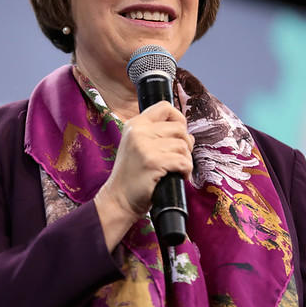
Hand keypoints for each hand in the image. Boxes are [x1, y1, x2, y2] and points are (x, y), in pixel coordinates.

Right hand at [94, 101, 193, 249]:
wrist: (118, 199)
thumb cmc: (132, 175)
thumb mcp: (137, 146)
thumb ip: (156, 134)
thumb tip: (187, 133)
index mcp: (135, 124)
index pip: (165, 107)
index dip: (179, 118)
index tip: (179, 135)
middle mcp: (138, 131)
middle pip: (179, 128)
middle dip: (186, 144)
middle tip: (179, 158)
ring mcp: (145, 146)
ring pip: (183, 145)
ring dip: (186, 160)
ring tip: (176, 169)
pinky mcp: (153, 162)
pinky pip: (183, 161)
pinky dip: (186, 171)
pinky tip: (178, 176)